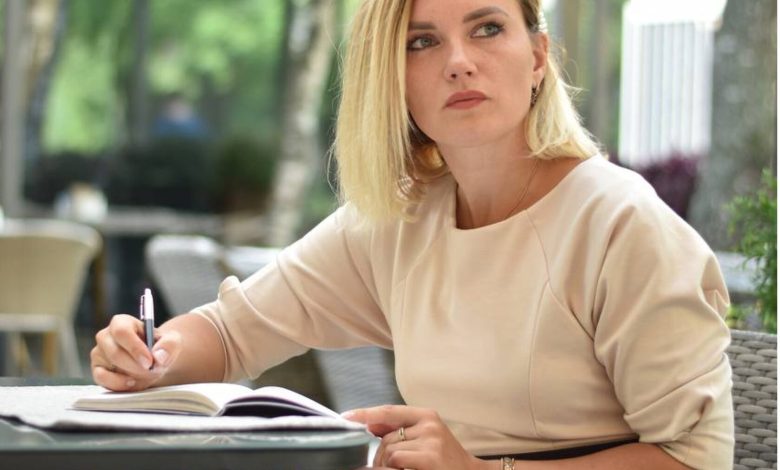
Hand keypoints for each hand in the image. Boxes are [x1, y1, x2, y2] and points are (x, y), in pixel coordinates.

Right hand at [91, 314, 180, 390]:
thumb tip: (158, 357)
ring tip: (146, 376)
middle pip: (115, 353)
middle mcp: (106, 336)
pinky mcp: (97, 371)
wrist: (154, 362)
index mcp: (122, 322)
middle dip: (136, 367)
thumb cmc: (159, 347)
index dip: (135, 348)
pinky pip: (102, 380)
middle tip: (151, 371)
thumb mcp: (172, 341)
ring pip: (107, 368)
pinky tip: (133, 382)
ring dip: (130, 376)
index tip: (149, 361)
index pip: (121, 331)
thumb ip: (169, 345)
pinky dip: (119, 385)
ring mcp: (99, 354)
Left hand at [344, 405, 487, 469]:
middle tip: (391, 467)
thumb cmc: (445, 461)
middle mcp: (429, 424)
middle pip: (386, 437)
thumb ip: (401, 431)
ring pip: (389, 451)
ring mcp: (430, 440)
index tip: (346, 417)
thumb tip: (370, 425)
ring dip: (389, 466)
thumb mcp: (426, 439)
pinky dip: (395, 469)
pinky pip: (396, 461)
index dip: (365, 414)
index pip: (389, 411)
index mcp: (427, 416)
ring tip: (405, 469)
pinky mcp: (430, 457)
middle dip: (380, 455)